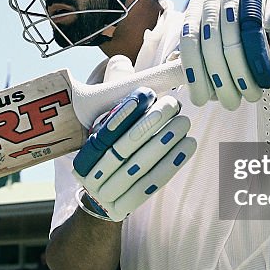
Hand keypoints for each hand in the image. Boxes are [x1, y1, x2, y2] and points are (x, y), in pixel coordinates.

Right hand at [72, 56, 196, 220]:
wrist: (101, 199)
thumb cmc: (109, 150)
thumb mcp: (103, 123)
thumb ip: (110, 96)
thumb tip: (120, 61)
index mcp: (81, 155)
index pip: (103, 132)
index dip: (125, 112)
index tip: (147, 93)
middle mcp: (89, 177)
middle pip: (123, 148)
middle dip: (150, 124)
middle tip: (173, 104)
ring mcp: (106, 196)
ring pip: (139, 166)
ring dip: (165, 143)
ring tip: (185, 122)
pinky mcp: (124, 208)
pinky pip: (151, 184)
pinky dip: (171, 164)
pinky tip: (188, 145)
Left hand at [180, 0, 269, 109]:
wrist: (268, 1)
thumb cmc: (239, 28)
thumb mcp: (214, 36)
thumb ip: (197, 53)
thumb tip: (174, 76)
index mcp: (195, 6)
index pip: (189, 42)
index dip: (194, 74)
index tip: (200, 98)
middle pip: (211, 44)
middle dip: (221, 80)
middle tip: (229, 102)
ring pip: (234, 40)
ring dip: (242, 74)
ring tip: (249, 94)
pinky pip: (258, 31)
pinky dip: (260, 58)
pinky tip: (264, 76)